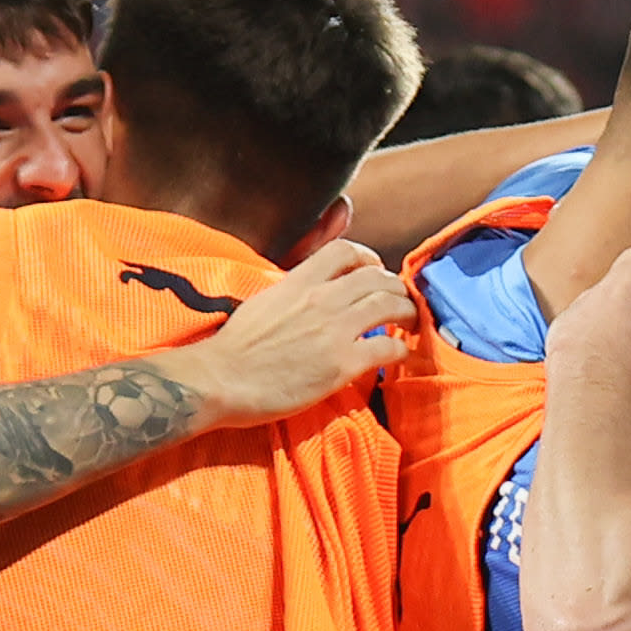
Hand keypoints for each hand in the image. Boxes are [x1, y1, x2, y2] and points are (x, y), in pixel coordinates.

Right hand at [174, 241, 414, 423]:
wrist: (220, 379)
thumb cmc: (234, 349)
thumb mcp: (263, 301)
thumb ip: (290, 291)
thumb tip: (304, 291)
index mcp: (298, 282)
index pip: (344, 251)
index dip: (368, 258)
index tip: (375, 271)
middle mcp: (321, 299)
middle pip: (378, 277)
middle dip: (396, 287)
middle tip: (400, 302)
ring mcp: (334, 330)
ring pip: (391, 305)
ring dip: (408, 312)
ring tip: (410, 323)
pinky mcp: (343, 364)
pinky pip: (389, 348)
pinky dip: (401, 350)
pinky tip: (398, 356)